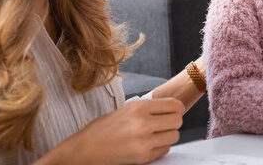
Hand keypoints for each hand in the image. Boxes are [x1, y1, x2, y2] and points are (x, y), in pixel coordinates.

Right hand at [37, 98, 184, 164]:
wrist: (84, 150)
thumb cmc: (102, 129)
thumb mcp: (125, 110)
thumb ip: (147, 108)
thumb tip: (170, 107)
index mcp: (138, 107)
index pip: (174, 105)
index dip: (177, 108)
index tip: (174, 111)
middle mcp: (143, 123)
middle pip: (177, 120)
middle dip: (174, 122)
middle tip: (165, 124)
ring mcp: (144, 141)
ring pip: (174, 136)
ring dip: (168, 135)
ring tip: (156, 135)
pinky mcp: (142, 157)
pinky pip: (165, 150)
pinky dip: (160, 148)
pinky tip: (149, 145)